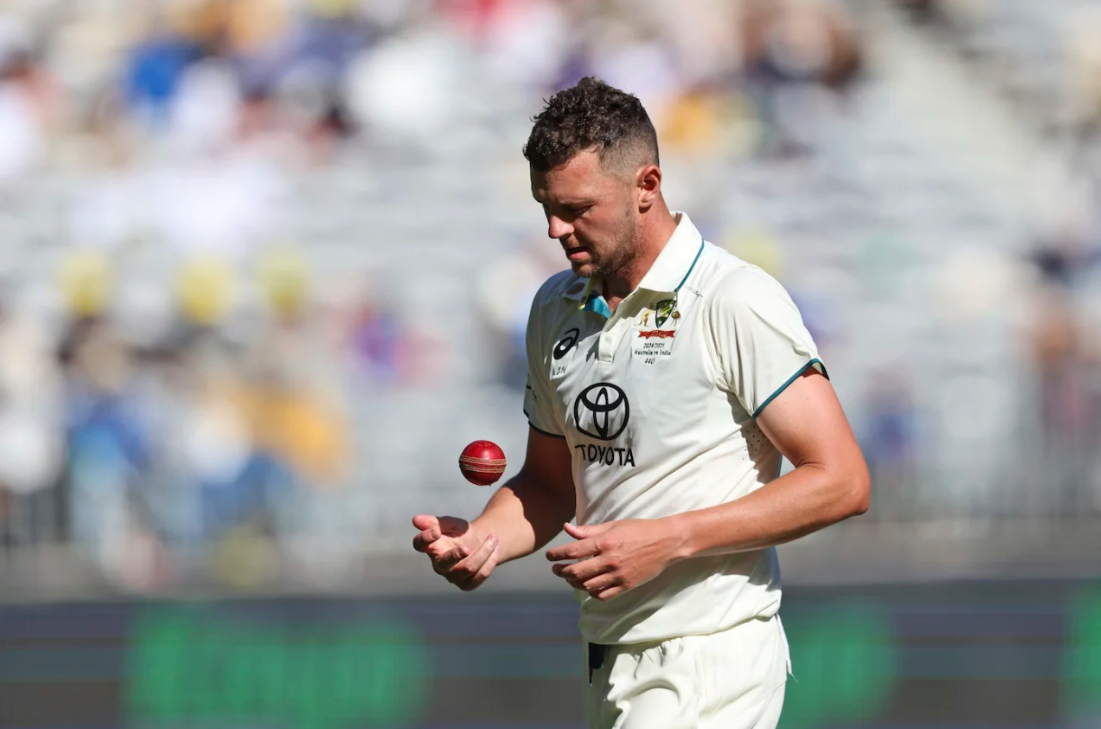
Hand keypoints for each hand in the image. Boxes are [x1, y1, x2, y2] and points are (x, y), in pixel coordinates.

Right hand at [412, 514, 499, 590]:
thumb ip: (435, 522)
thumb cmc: (461, 532)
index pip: (419, 545)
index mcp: (430, 547)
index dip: (425, 538)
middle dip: (455, 556)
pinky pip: (480, 575)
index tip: (436, 531)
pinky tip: (496, 549)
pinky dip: (490, 561)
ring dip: (483, 552)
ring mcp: (452, 576)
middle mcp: (439, 564)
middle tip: (468, 547)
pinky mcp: (467, 584)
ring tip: (493, 538)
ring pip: (467, 568)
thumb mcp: (450, 523)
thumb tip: (415, 520)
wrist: (480, 542)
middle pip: (443, 564)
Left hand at [545, 519, 683, 600]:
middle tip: (555, 569)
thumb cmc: (639, 530)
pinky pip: (603, 595)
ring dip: (574, 583)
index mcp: (605, 542)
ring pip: (587, 586)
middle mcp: (609, 560)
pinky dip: (592, 593)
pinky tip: (589, 587)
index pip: (572, 552)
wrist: (666, 542)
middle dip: (561, 571)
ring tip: (570, 577)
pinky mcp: (626, 585)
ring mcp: (618, 575)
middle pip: (576, 571)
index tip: (549, 556)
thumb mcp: (613, 526)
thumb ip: (589, 531)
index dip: (557, 555)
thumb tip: (567, 529)